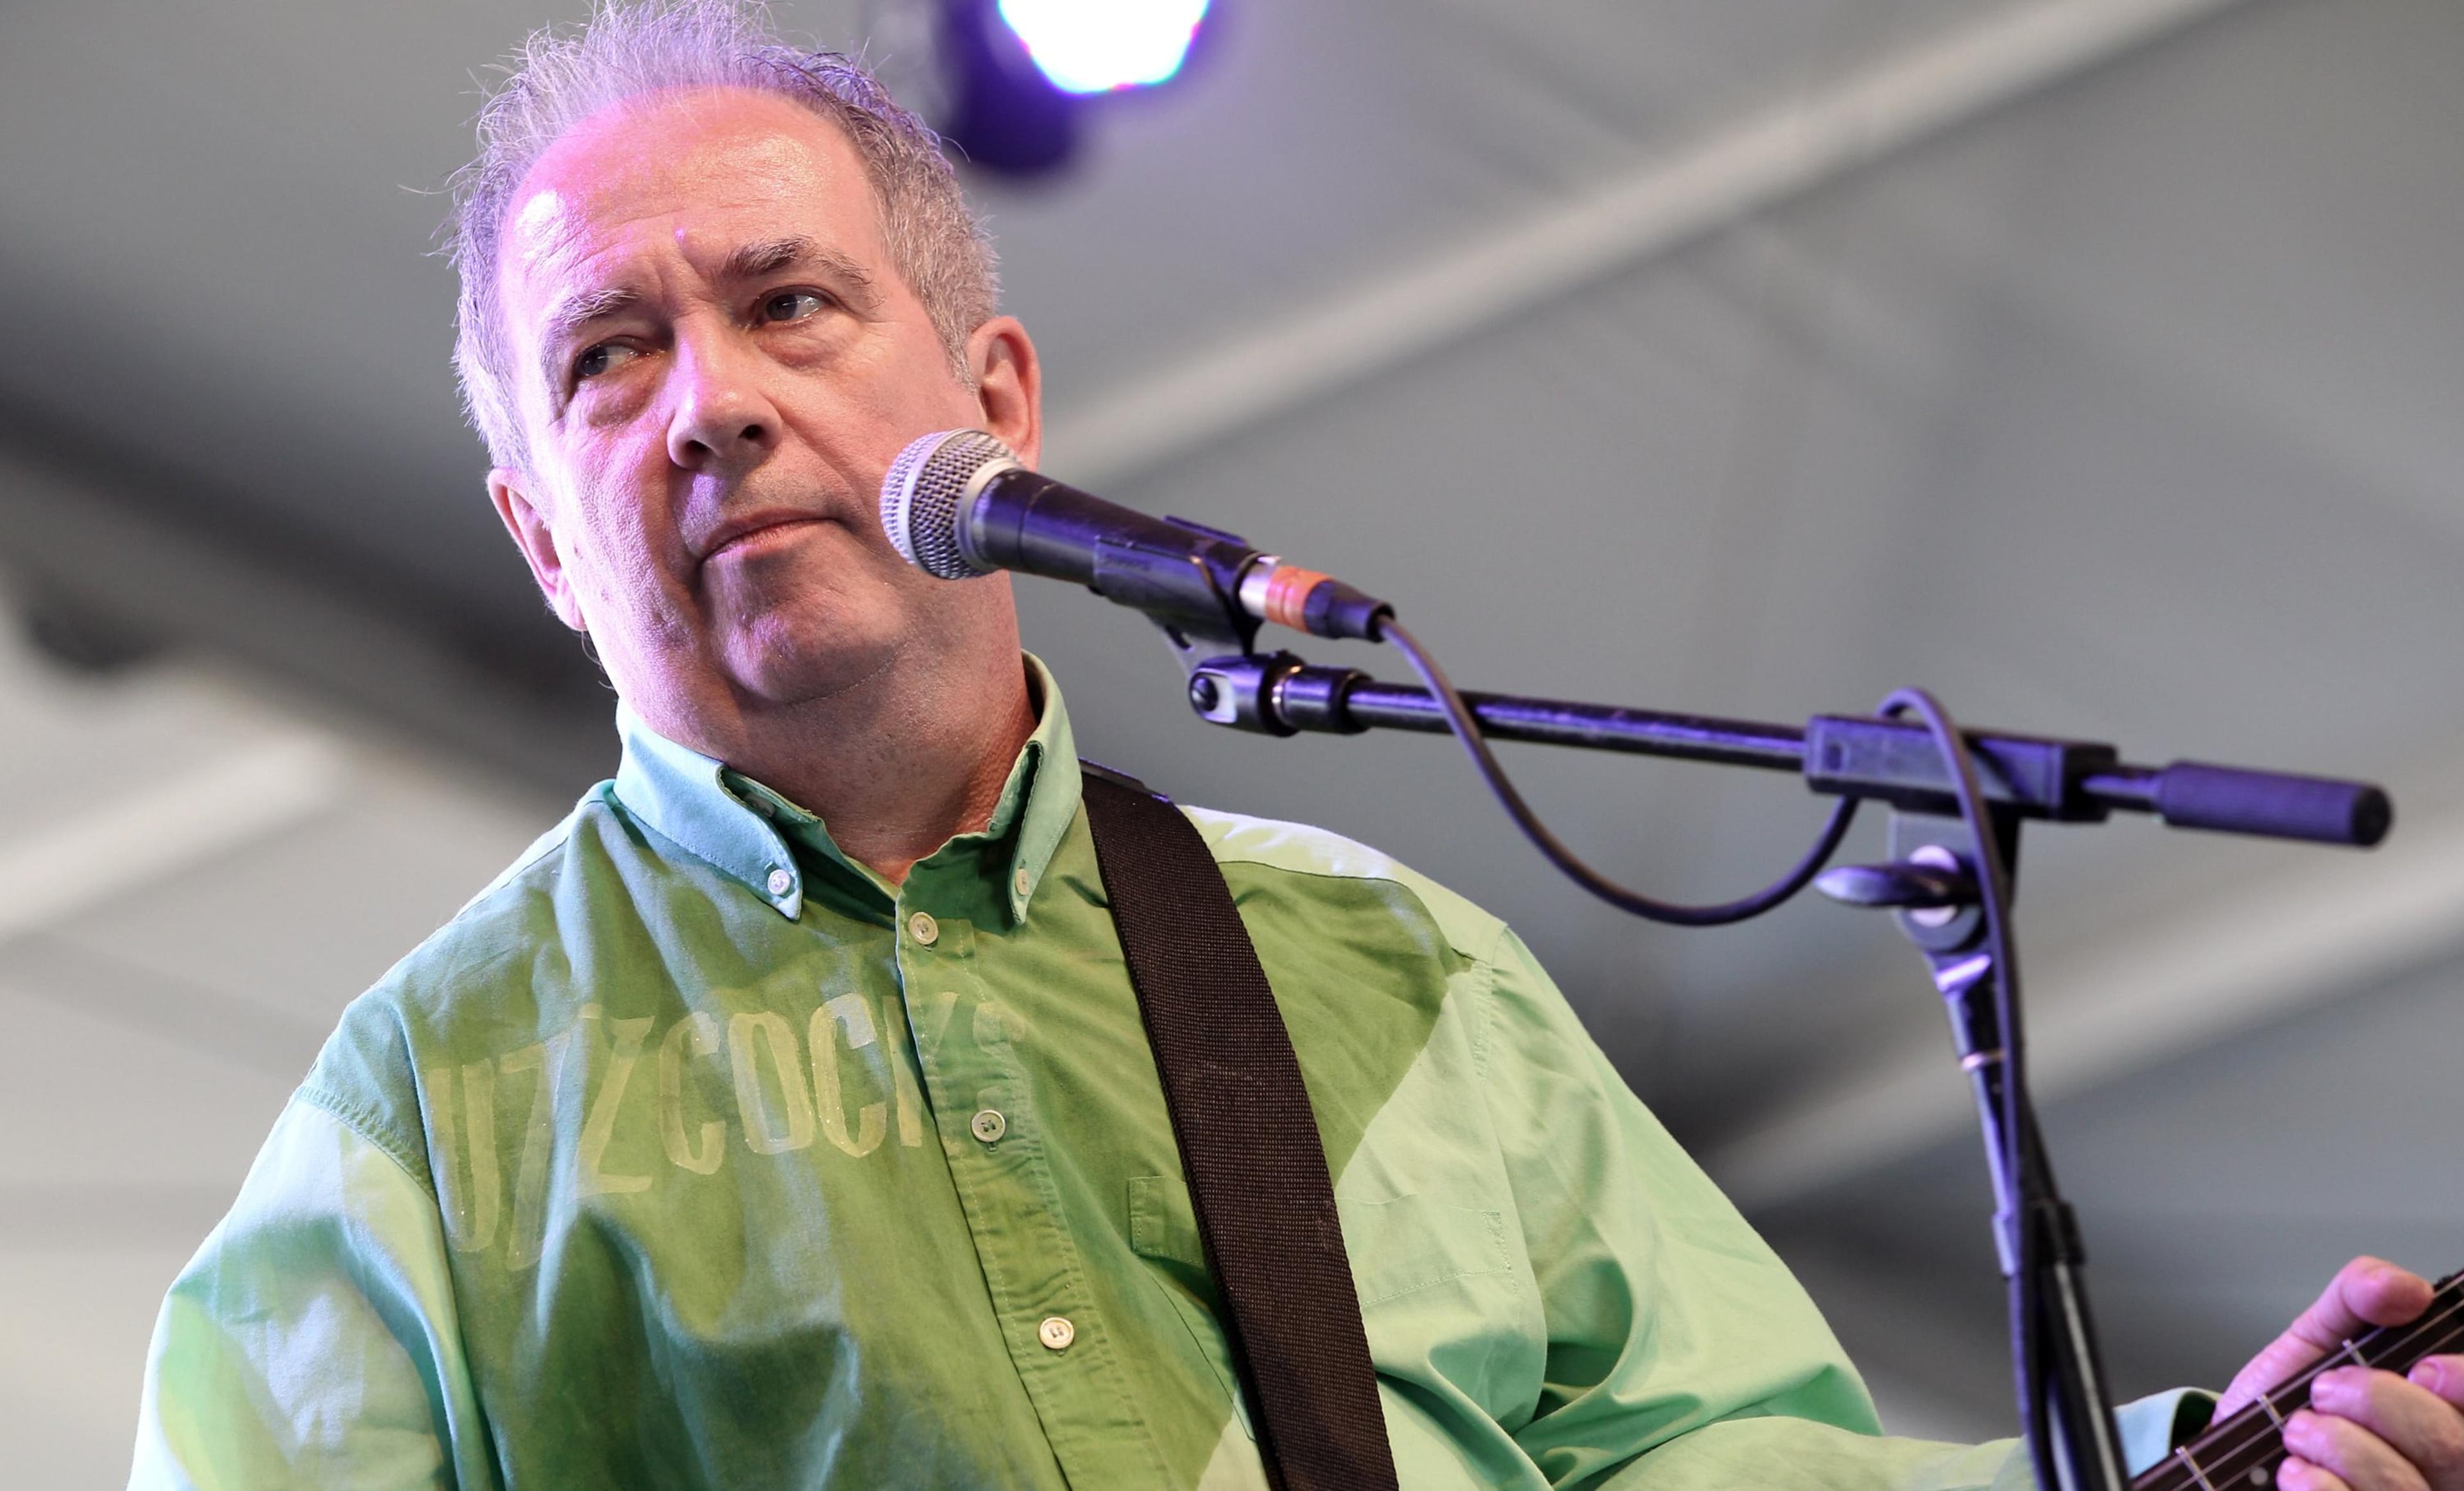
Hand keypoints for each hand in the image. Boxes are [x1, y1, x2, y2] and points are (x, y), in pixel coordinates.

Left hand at [2212, 1256, 2463, 1489]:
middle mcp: (2444, 1471)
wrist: (2240, 1459)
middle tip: (2325, 1389)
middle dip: (2377, 1403)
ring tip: (2300, 1429)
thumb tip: (2405, 1288)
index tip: (2421, 1369)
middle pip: (2451, 1444)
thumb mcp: (2318, 1335)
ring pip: (2402, 1486)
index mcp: (2445, 1413)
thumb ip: (2357, 1298)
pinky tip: (2295, 1470)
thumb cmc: (2291, 1403)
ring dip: (2335, 1444)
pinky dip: (2315, 1485)